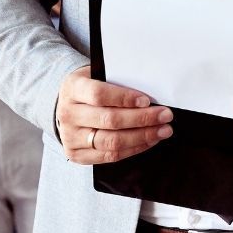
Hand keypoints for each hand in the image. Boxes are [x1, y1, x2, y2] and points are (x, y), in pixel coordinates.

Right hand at [54, 65, 172, 164]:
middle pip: (109, 120)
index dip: (124, 98)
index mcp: (72, 88)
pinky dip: (134, 148)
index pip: (99, 95)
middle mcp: (68, 114)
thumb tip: (148, 96)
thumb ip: (117, 82)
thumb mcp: (96, 76)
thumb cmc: (89, 88)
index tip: (147, 100)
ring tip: (162, 130)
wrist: (68, 106)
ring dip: (142, 136)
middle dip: (142, 119)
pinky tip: (148, 140)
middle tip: (164, 115)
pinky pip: (111, 156)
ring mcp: (71, 137)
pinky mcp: (77, 154)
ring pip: (112, 142)